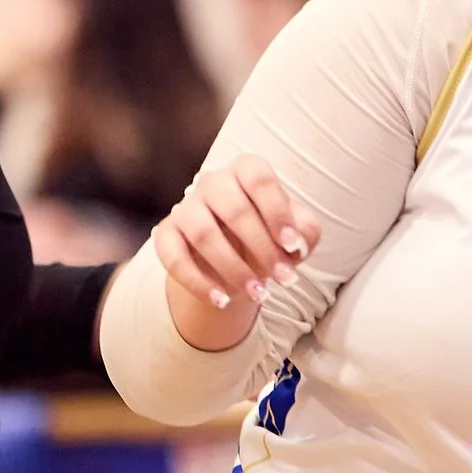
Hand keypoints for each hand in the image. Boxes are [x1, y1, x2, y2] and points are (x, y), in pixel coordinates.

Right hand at [153, 154, 315, 351]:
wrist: (233, 255)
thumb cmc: (269, 235)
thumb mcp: (295, 231)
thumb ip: (305, 231)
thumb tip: (297, 244)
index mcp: (246, 171)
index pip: (259, 179)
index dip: (277, 211)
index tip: (292, 245)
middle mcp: (213, 182)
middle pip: (234, 208)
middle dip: (262, 248)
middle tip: (282, 279)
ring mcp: (185, 207)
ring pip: (203, 233)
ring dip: (233, 268)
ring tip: (258, 294)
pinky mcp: (166, 234)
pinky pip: (173, 257)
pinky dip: (197, 282)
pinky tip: (222, 301)